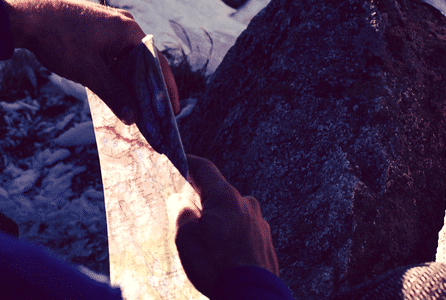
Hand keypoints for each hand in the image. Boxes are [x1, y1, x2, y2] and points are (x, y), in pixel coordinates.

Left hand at [0, 0, 178, 123]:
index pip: (156, 63)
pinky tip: (112, 92)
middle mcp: (124, 24)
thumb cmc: (60, 41)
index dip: (166, 89)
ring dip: (129, 83)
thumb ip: (114, 95)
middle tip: (153, 116)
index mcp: (129, 30)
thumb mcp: (89, 73)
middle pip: (143, 62)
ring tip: (133, 108)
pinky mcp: (95, 30)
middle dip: (147, 89)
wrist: (27, 18)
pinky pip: (113, 55)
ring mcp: (109, 25)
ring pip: (126, 60)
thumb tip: (133, 117)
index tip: (172, 111)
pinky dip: (115, 74)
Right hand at [174, 155, 279, 295]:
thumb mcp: (185, 238)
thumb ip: (182, 214)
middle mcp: (247, 205)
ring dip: (219, 223)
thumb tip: (184, 205)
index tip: (180, 160)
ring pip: (232, 215)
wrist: (251, 296)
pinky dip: (232, 238)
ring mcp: (259, 224)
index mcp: (226, 198)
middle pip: (219, 194)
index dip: (189, 162)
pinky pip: (243, 232)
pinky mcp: (266, 242)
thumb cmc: (216, 266)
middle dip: (202, 202)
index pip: (205, 169)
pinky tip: (224, 257)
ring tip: (208, 248)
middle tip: (188, 219)